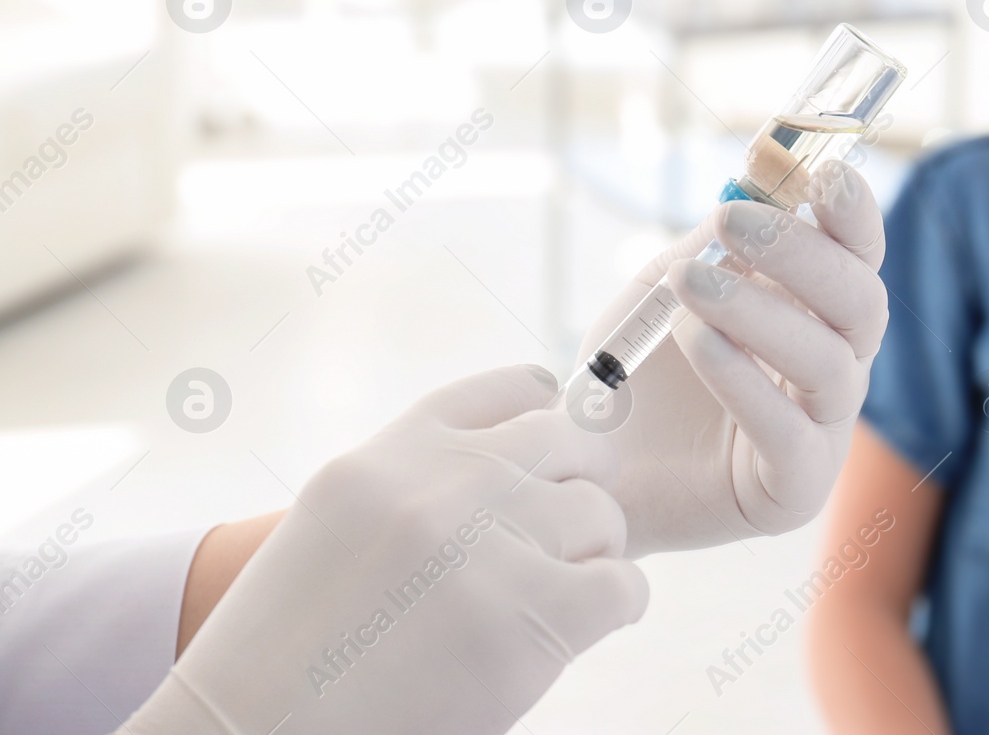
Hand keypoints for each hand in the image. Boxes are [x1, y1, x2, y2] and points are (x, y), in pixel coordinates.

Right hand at [121, 366, 646, 734]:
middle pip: (569, 442)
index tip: (554, 451)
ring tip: (557, 595)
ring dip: (594, 554)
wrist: (262, 732)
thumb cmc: (295, 651)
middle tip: (565, 537)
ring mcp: (491, 543)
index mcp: (391, 455)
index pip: (508, 392)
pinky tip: (577, 631)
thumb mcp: (338, 527)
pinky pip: (622, 586)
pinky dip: (615, 608)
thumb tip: (524, 468)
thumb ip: (421, 486)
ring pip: (602, 515)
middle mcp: (445, 482)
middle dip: (580, 484)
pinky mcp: (534, 613)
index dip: (544, 416)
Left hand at [575, 161, 888, 554]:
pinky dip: (744, 379)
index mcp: (816, 313)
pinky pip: (791, 433)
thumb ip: (712, 244)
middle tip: (733, 222)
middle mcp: (835, 368)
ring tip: (690, 284)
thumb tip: (752, 192)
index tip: (824, 177)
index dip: (854, 216)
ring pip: (830, 362)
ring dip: (760, 311)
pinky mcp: (794, 490)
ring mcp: (823, 433)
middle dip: (802, 254)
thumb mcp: (666, 289)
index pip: (858, 257)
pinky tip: (695, 341)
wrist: (586, 469)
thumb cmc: (635, 373)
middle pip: (861, 303)